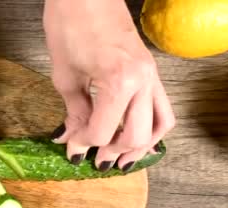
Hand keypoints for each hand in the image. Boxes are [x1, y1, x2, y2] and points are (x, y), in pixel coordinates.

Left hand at [43, 0, 174, 171]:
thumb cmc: (70, 26)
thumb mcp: (65, 76)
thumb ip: (74, 112)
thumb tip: (71, 138)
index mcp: (118, 83)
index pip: (103, 131)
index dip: (84, 144)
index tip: (70, 149)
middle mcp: (142, 82)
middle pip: (135, 136)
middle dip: (112, 153)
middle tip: (94, 160)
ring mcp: (152, 76)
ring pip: (158, 125)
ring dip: (139, 147)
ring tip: (119, 159)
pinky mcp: (152, 71)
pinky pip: (162, 108)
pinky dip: (151, 127)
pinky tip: (136, 137)